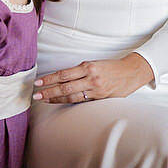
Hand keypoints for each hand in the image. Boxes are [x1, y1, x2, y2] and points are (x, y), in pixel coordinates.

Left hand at [32, 53, 154, 103]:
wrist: (131, 72)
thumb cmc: (111, 67)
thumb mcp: (95, 64)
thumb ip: (80, 71)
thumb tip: (62, 79)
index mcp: (88, 67)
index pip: (64, 74)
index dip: (50, 79)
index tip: (39, 82)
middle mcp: (91, 79)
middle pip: (65, 87)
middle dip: (49, 92)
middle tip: (36, 95)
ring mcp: (96, 91)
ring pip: (72, 97)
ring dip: (56, 99)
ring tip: (45, 100)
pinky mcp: (101, 99)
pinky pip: (82, 102)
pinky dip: (70, 102)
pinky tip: (61, 102)